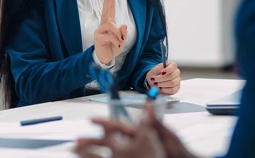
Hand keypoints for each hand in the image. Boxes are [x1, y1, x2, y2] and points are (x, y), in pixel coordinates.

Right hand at [75, 102, 195, 157]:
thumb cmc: (178, 152)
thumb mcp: (168, 137)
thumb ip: (156, 122)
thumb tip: (151, 101)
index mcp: (143, 134)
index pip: (120, 127)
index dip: (105, 123)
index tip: (91, 119)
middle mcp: (136, 145)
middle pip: (109, 142)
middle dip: (92, 142)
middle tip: (76, 143)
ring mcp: (132, 154)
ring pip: (109, 154)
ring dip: (93, 154)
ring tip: (76, 154)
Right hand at [94, 0, 126, 64]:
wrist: (106, 58)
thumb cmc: (113, 47)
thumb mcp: (122, 40)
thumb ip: (124, 33)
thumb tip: (124, 24)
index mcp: (110, 23)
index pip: (111, 9)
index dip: (110, 0)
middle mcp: (104, 25)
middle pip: (106, 10)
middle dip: (108, 0)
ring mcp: (100, 30)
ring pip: (111, 25)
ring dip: (118, 34)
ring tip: (120, 41)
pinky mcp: (98, 36)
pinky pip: (110, 35)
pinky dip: (116, 41)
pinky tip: (117, 44)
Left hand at [145, 61, 180, 94]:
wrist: (153, 82)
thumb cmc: (154, 75)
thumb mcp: (154, 70)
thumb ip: (158, 69)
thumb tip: (163, 71)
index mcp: (171, 65)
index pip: (173, 66)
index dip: (168, 69)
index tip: (162, 72)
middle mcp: (176, 72)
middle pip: (172, 75)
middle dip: (162, 78)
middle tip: (154, 79)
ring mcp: (177, 80)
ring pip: (172, 83)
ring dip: (162, 84)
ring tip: (156, 84)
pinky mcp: (176, 88)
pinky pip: (172, 90)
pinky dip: (165, 89)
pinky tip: (161, 88)